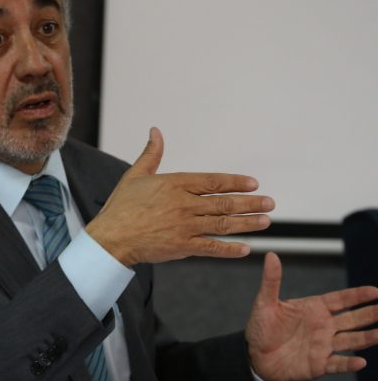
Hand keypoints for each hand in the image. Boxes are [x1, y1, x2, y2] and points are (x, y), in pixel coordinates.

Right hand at [86, 127, 274, 265]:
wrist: (111, 237)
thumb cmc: (121, 206)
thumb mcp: (135, 175)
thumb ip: (151, 154)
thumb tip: (156, 131)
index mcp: (175, 184)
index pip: (213, 181)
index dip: (235, 182)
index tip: (253, 183)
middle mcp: (184, 204)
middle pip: (224, 202)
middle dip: (250, 203)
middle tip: (269, 203)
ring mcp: (185, 226)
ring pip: (223, 223)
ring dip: (247, 223)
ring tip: (265, 221)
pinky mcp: (182, 246)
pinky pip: (211, 247)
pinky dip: (229, 249)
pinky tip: (245, 249)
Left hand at [246, 252, 377, 380]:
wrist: (254, 357)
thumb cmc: (260, 328)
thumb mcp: (264, 303)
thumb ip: (271, 281)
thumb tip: (271, 255)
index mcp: (313, 308)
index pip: (341, 299)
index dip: (358, 296)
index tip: (375, 291)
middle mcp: (323, 326)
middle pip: (352, 318)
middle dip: (370, 314)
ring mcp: (323, 345)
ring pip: (351, 340)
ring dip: (367, 337)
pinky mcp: (319, 365)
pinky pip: (338, 364)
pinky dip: (349, 363)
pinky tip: (361, 361)